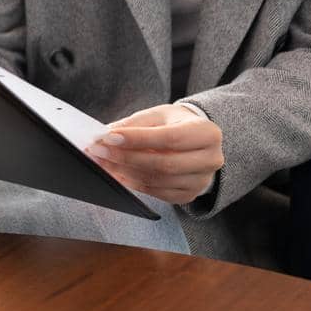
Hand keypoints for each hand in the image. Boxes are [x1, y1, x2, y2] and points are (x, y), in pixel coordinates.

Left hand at [84, 104, 223, 205]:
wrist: (194, 140)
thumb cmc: (174, 124)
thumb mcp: (158, 115)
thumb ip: (133, 125)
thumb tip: (104, 135)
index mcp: (207, 133)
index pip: (170, 138)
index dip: (138, 139)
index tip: (109, 137)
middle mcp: (211, 159)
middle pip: (164, 164)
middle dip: (126, 158)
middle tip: (99, 151)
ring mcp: (201, 181)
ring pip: (158, 181)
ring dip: (125, 172)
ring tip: (103, 162)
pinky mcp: (189, 195)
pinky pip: (157, 192)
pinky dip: (134, 184)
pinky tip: (117, 174)